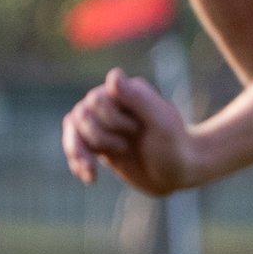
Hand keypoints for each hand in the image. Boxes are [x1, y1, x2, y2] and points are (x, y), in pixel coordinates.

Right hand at [61, 69, 202, 195]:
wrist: (178, 173)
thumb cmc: (175, 146)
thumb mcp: (162, 123)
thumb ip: (139, 98)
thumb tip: (113, 76)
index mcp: (129, 91)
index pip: (97, 98)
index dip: (111, 118)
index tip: (137, 130)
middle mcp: (114, 103)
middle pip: (82, 114)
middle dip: (99, 135)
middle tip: (127, 146)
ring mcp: (105, 122)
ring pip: (73, 128)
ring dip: (81, 150)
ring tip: (98, 167)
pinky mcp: (100, 141)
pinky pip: (74, 144)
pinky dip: (77, 161)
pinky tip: (89, 177)